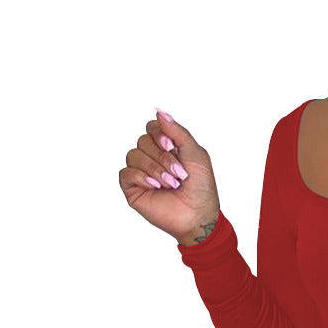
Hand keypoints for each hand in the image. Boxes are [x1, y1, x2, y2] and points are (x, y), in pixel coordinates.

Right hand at [118, 108, 221, 243]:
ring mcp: (140, 172)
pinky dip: (141, 177)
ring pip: (133, 155)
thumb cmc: (201, 187)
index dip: (159, 134)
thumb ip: (178, 132)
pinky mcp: (132, 188)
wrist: (199, 215)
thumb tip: (159, 111)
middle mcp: (151, 157)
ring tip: (171, 184)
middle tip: (179, 174)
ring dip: (155, 168)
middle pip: (142, 140)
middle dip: (162, 157)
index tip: (173, 147)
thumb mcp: (195, 153)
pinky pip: (126, 172)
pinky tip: (155, 187)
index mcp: (166, 147)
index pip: (152, 127)